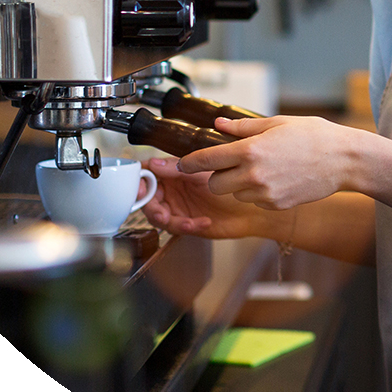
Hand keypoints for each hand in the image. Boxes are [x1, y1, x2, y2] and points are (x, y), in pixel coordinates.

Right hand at [141, 156, 267, 238]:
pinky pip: (176, 227)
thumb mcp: (204, 171)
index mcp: (174, 171)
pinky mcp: (187, 223)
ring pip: (159, 216)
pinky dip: (187, 226)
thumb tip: (153, 164)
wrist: (253, 206)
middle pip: (147, 198)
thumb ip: (177, 167)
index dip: (139, 182)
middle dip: (152, 207)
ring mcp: (179, 206)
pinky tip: (202, 222)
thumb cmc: (235, 182)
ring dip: (169, 220)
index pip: (147, 174)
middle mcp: (173, 189)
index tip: (140, 189)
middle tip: (162, 212)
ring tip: (186, 221)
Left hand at [176, 115, 359, 209]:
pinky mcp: (277, 204)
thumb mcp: (276, 123)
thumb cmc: (313, 136)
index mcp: (251, 150)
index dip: (189, 163)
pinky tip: (275, 179)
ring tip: (260, 170)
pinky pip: (255, 201)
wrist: (342, 160)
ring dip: (237, 185)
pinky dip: (257, 193)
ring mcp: (265, 193)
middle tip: (229, 166)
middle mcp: (254, 175)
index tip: (181, 165)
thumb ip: (243, 127)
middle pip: (214, 185)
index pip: (207, 160)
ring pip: (234, 195)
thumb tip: (219, 125)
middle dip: (216, 176)